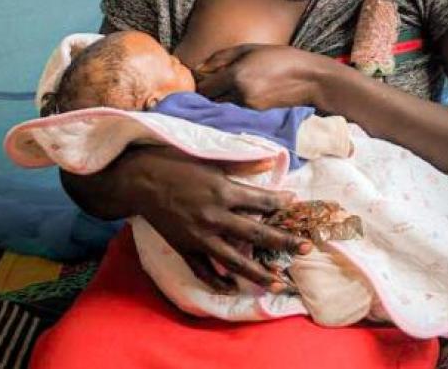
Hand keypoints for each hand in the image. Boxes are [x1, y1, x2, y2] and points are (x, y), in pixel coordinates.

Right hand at [131, 147, 312, 292]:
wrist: (139, 180)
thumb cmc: (176, 165)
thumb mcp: (211, 160)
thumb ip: (242, 165)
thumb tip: (270, 163)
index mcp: (223, 191)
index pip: (261, 201)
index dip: (281, 203)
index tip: (295, 204)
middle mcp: (215, 217)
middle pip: (257, 234)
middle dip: (284, 242)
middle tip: (307, 248)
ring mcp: (199, 236)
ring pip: (234, 260)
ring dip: (258, 273)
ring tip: (278, 283)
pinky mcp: (185, 248)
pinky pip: (204, 270)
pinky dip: (218, 281)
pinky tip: (233, 288)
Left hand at [196, 44, 326, 108]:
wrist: (310, 79)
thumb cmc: (281, 58)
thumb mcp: (250, 49)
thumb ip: (221, 57)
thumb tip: (198, 68)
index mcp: (237, 75)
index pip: (204, 87)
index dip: (200, 84)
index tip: (203, 79)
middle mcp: (240, 94)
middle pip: (210, 102)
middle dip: (207, 96)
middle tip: (211, 87)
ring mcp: (249, 108)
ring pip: (221, 110)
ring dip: (219, 103)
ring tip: (225, 93)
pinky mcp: (257, 117)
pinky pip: (235, 114)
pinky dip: (232, 108)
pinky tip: (238, 99)